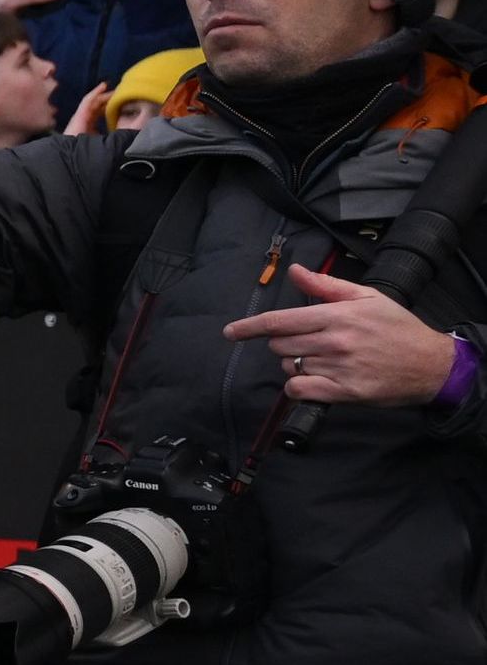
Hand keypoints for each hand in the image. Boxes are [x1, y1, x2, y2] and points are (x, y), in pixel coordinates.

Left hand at [222, 266, 466, 407]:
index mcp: (337, 316)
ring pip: (290, 366)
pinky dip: (300, 386)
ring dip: (296, 363)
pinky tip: (315, 380)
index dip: (249, 327)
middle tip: (310, 341)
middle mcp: (335, 341)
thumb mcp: (367, 298)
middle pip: (280, 345)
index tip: (231, 332)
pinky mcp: (345, 393)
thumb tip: (296, 271)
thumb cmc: (398, 328)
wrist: (431, 364)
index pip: (280, 321)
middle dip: (285, 343)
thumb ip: (327, 286)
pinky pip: (300, 390)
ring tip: (323, 359)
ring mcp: (340, 368)